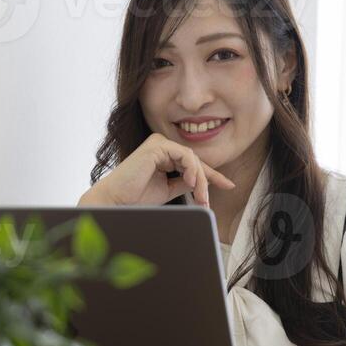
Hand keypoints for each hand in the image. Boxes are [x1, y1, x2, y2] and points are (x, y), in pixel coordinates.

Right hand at [77, 133, 235, 207]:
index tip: (229, 186)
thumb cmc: (136, 197)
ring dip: (200, 180)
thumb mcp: (168, 189)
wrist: (116, 201)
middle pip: (195, 161)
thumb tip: (204, 182)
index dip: (212, 176)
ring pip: (192, 159)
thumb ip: (185, 182)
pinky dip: (192, 169)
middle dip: (206, 182)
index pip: (193, 164)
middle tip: (206, 202)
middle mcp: (161, 145)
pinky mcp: (157, 145)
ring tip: (200, 198)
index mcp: (163, 155)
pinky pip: (184, 155)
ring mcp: (159, 143)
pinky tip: (192, 183)